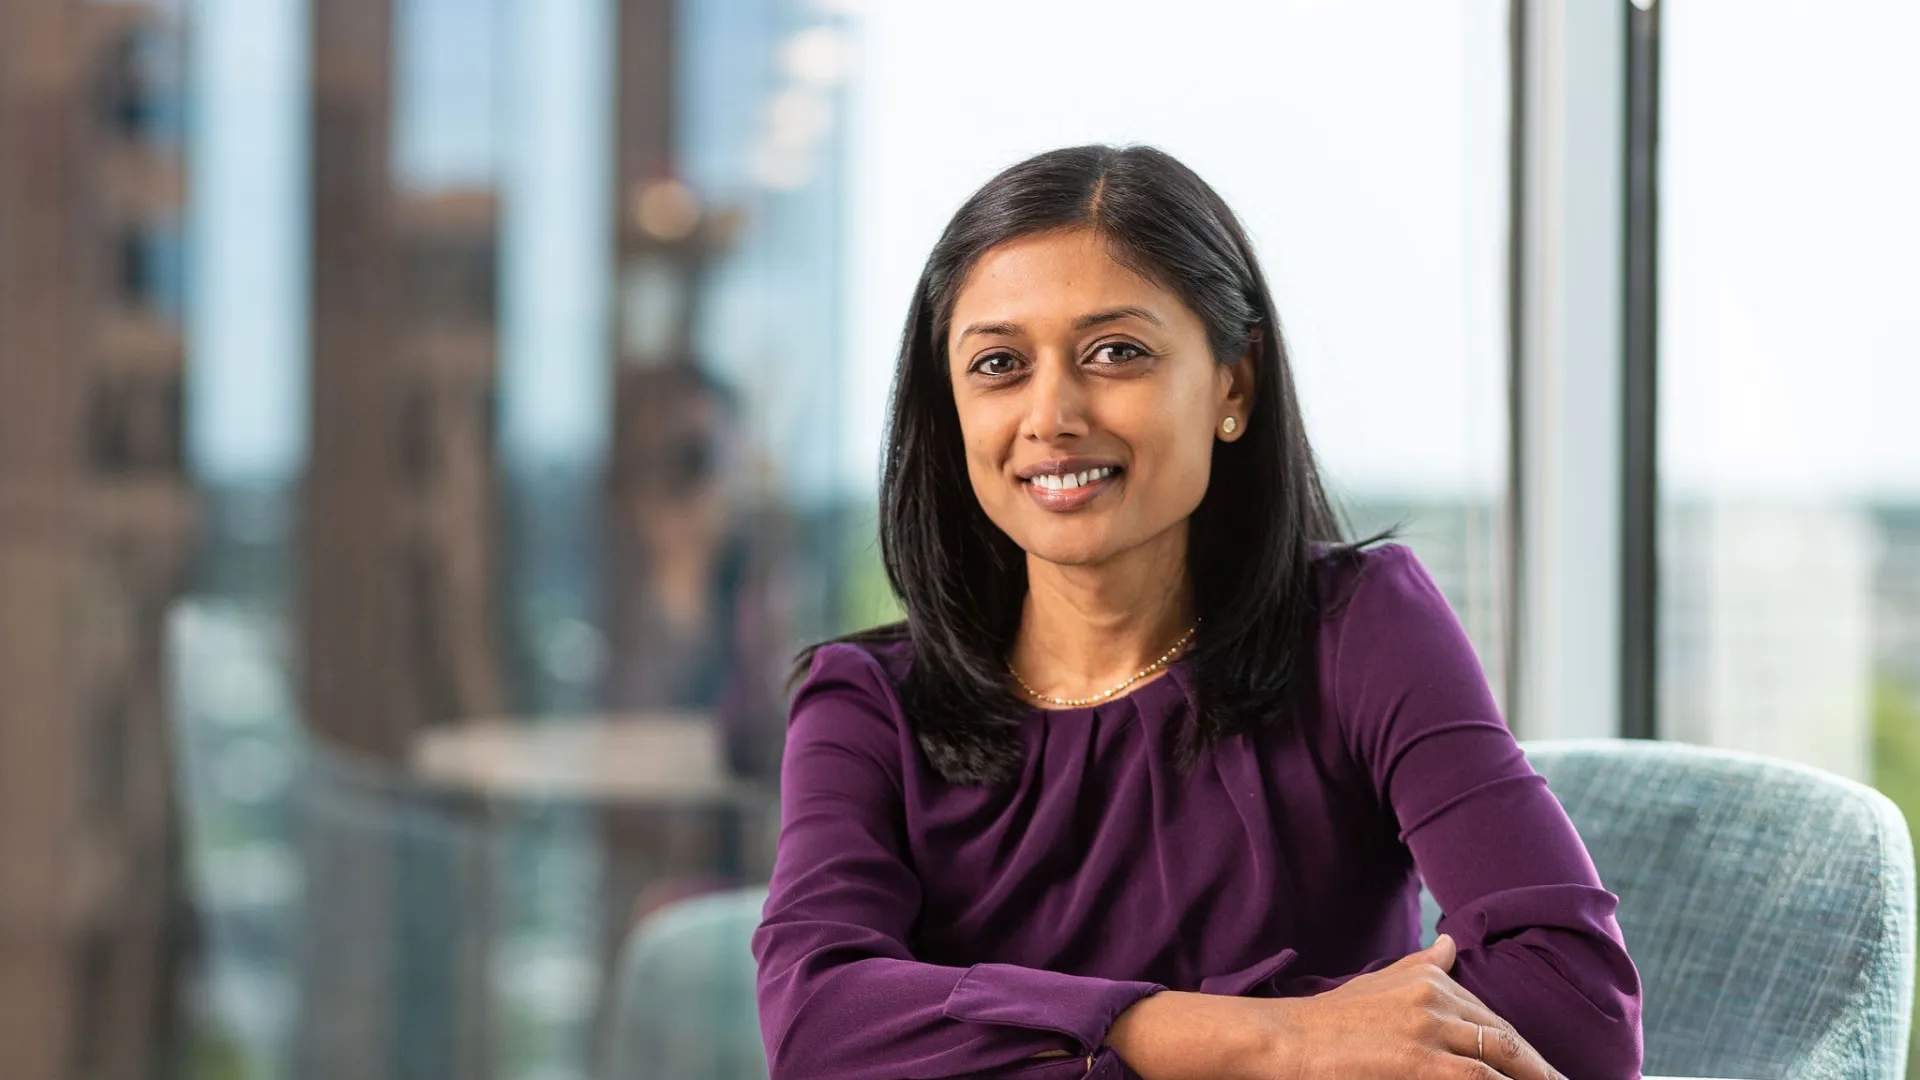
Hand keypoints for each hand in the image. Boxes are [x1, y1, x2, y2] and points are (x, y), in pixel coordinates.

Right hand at [1252, 935, 1562, 1079]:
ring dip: (1534, 1078)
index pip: (1493, 1019)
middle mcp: (1436, 999)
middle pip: (1507, 1040)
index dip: (1525, 1053)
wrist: (1286, 1041)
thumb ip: (1421, 965)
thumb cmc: (1329, 1021)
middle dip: (1543, 1070)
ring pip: (1501, 1061)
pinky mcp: (1420, 1063)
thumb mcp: (1380, 983)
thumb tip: (1451, 943)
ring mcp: (1429, 1032)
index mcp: (1430, 979)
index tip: (1547, 1073)